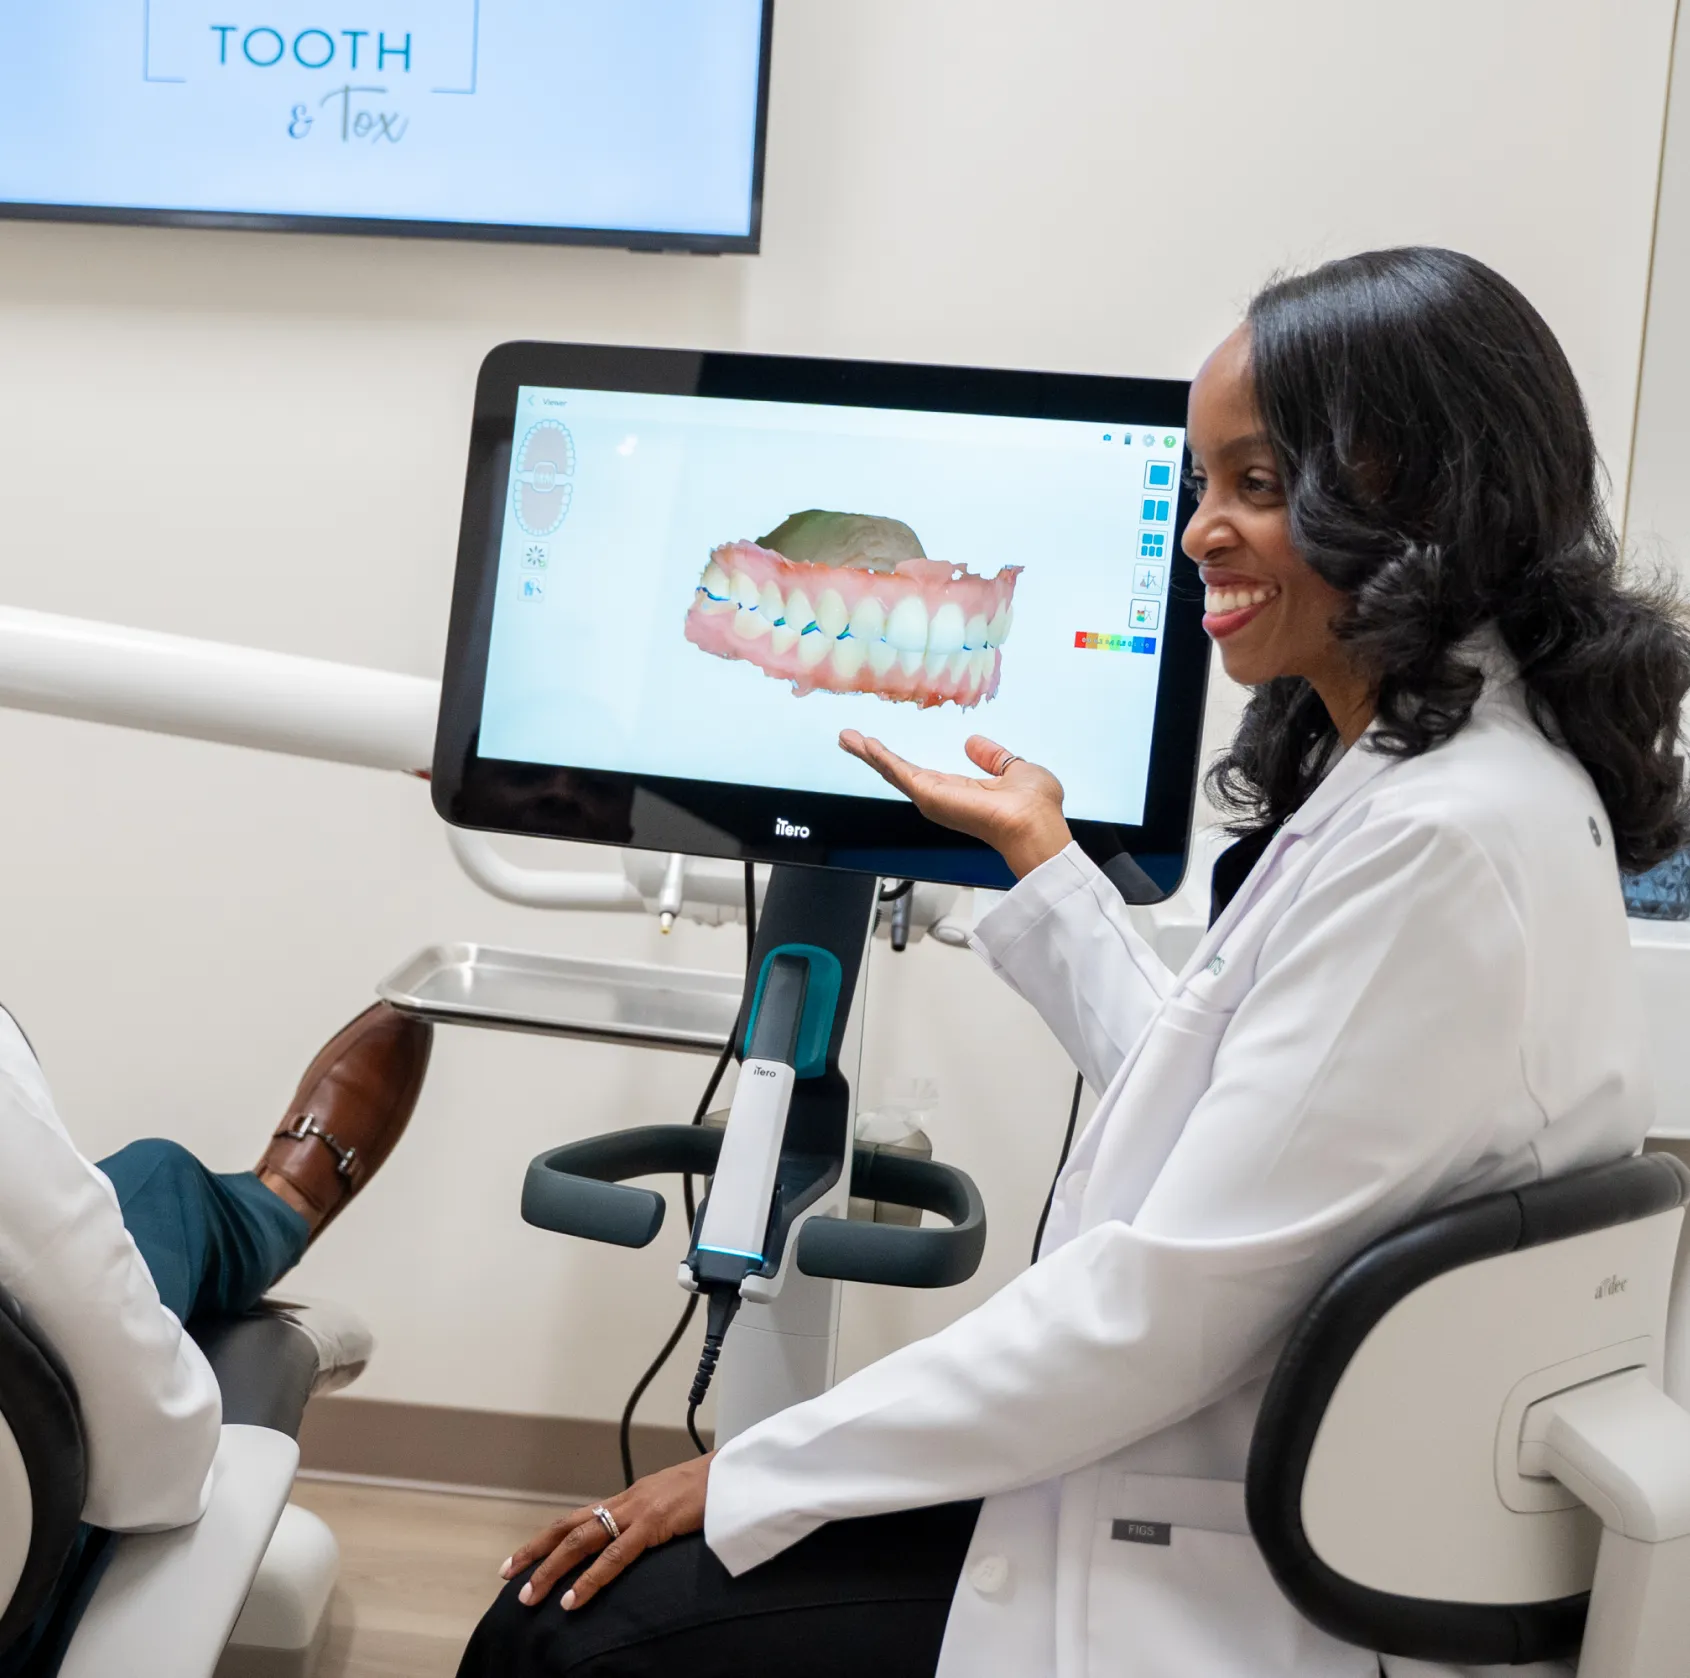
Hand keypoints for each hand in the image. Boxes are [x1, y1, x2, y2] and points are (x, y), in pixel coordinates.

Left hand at [500, 1453, 712, 1610]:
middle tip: (507, 1576)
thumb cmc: (709, 1490)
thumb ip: (648, 1521)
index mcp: (627, 1500)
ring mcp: (637, 1512)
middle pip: (568, 1527)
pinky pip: (614, 1556)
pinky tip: (572, 1600)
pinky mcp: (654, 1524)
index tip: (520, 1559)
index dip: (546, 1539)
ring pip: (581, 1541)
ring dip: (551, 1570)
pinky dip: (590, 1580)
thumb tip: (633, 1542)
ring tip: (530, 1597)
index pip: (576, 1519)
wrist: (734, 1472)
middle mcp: (625, 1502)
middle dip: (535, 1552)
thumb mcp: (670, 1505)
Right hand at [839, 731, 1071, 878]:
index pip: (922, 774)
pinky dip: (880, 757)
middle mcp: (942, 798)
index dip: (901, 761)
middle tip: (849, 739)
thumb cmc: (1035, 806)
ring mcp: (933, 798)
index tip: (882, 748)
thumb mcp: (1015, 769)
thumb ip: (994, 757)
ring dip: (869, 754)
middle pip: (898, 774)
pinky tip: (864, 743)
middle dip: (873, 756)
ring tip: (846, 737)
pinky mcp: (930, 795)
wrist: (1034, 824)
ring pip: (893, 772)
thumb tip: (973, 743)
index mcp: (961, 792)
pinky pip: (899, 772)